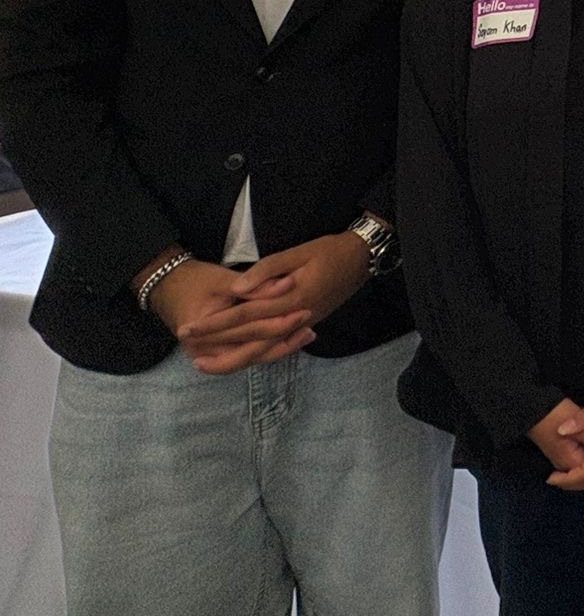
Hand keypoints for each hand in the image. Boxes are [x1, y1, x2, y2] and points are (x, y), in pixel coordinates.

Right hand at [150, 258, 313, 374]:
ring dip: (278, 349)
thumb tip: (288, 285)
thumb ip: (255, 286)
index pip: (248, 330)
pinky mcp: (216, 354)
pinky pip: (245, 356)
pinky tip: (291, 340)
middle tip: (310, 326)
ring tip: (307, 335)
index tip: (304, 309)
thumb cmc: (195, 280)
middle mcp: (202, 350)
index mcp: (202, 332)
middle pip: (250, 350)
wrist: (168, 286)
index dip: (277, 321)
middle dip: (282, 339)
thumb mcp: (225, 280)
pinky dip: (267, 350)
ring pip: (250, 358)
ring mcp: (208, 356)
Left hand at [177, 233, 372, 374]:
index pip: (245, 316)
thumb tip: (238, 290)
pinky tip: (238, 355)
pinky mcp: (304, 325)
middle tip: (188, 350)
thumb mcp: (298, 253)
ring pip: (263, 352)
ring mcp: (301, 325)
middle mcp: (294, 320)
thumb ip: (266, 271)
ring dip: (233, 360)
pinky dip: (255, 355)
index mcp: (290, 300)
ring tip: (204, 364)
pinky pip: (275, 348)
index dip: (214, 324)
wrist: (362, 259)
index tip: (188, 328)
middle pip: (250, 343)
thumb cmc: (330, 251)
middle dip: (216, 346)